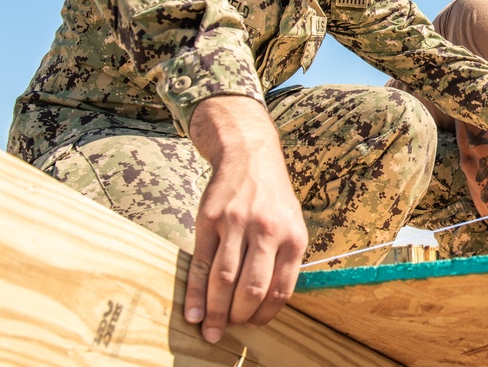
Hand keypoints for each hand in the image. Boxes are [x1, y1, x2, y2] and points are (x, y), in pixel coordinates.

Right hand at [183, 96, 307, 342]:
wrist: (250, 155)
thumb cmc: (272, 198)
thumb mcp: (292, 223)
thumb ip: (285, 258)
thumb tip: (268, 303)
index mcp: (293, 236)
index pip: (280, 289)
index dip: (265, 314)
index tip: (254, 324)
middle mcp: (267, 231)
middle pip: (251, 288)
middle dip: (238, 316)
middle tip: (228, 330)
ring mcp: (237, 224)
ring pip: (224, 280)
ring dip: (215, 312)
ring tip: (210, 330)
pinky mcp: (211, 220)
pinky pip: (202, 264)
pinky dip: (196, 294)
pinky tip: (194, 313)